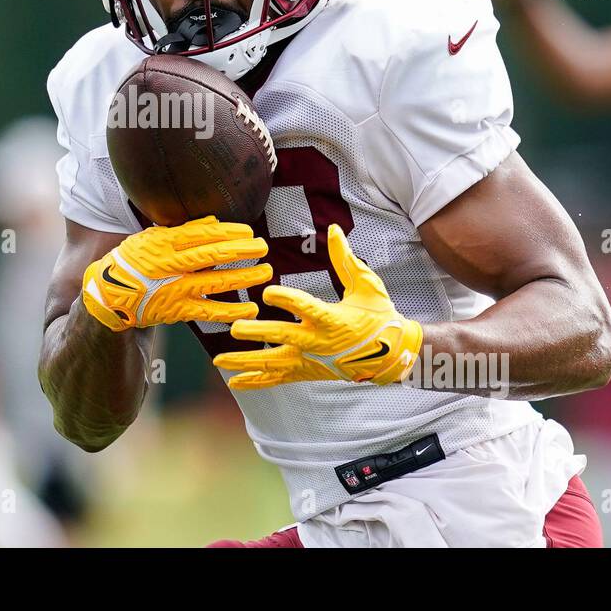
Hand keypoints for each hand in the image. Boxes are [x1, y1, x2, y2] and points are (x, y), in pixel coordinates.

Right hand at [81, 216, 271, 331]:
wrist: (108, 294)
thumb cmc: (132, 261)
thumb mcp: (150, 237)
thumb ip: (182, 230)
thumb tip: (213, 222)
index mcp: (164, 242)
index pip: (202, 234)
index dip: (228, 232)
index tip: (248, 231)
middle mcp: (171, 264)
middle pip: (212, 254)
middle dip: (241, 250)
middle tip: (262, 246)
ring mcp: (176, 288)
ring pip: (215, 282)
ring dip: (243, 277)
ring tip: (266, 271)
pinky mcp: (178, 310)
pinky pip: (209, 312)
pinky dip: (231, 311)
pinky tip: (250, 309)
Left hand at [212, 225, 422, 389]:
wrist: (390, 355)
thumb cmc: (378, 316)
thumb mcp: (367, 285)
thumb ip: (346, 259)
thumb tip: (335, 229)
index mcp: (332, 319)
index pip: (306, 307)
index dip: (287, 299)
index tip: (268, 292)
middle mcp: (318, 342)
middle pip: (283, 337)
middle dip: (258, 333)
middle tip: (235, 329)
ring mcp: (311, 360)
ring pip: (274, 362)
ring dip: (246, 362)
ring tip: (220, 360)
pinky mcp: (307, 371)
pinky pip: (278, 379)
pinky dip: (256, 381)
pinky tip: (234, 381)